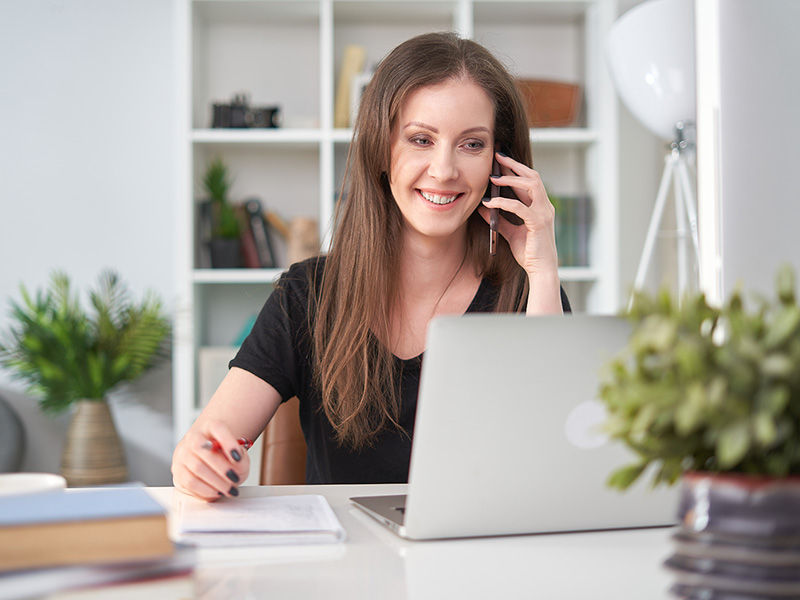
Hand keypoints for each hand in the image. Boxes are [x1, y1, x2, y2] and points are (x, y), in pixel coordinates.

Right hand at [171, 419, 250, 501]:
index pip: (217, 428)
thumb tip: (238, 467)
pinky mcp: (177, 470)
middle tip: (235, 479)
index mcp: (210, 427)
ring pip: (197, 467)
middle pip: (205, 450)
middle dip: (223, 468)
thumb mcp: (236, 453)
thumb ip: (241, 459)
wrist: (203, 456)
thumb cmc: (222, 454)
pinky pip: (190, 482)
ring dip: (216, 482)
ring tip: (229, 489)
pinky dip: (206, 490)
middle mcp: (194, 437)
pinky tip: (217, 492)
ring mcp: (183, 453)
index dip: (228, 442)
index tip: (238, 457)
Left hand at [478, 152, 558, 275]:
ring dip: (511, 179)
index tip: (500, 159)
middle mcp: (545, 207)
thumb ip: (499, 220)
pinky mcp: (538, 223)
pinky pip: (520, 207)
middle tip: (497, 157)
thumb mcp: (511, 233)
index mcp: (541, 207)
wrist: (541, 270)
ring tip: (493, 177)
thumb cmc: (529, 252)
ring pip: (531, 185)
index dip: (516, 169)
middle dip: (515, 165)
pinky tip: (491, 201)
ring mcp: (544, 214)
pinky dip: (504, 202)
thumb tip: (483, 207)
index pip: (529, 181)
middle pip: (533, 177)